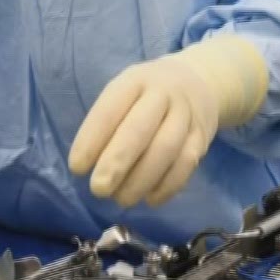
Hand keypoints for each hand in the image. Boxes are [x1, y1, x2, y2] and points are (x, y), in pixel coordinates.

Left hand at [68, 36, 267, 208]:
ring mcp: (186, 115)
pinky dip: (167, 187)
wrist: (199, 80)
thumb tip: (87, 166)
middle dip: (117, 162)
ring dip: (141, 180)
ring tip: (122, 199)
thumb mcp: (125, 91)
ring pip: (166, 150)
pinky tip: (150, 199)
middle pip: (140, 129)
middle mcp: (163, 94)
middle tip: (98, 189)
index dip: (92, 139)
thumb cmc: (147, 93)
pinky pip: (186, 165)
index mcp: (134, 81)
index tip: (77, 168)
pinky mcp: (202, 137)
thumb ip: (108, 121)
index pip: (110, 109)